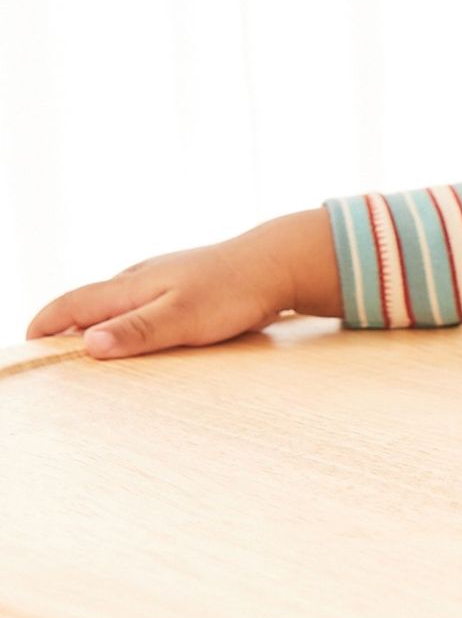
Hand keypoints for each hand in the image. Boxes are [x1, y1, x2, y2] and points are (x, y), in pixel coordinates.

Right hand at [26, 211, 335, 357]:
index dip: (47, 324)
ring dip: (94, 323)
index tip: (28, 344)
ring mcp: (162, 279)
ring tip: (84, 349)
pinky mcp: (184, 287)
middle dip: (64, 325)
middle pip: (89, 302)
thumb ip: (136, 332)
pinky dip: (124, 320)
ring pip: (115, 302)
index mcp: (132, 285)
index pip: (74, 304)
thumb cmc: (233, 292)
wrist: (277, 264)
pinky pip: (141, 304)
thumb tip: (86, 344)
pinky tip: (136, 332)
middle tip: (48, 353)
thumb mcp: (182, 317)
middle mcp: (140, 278)